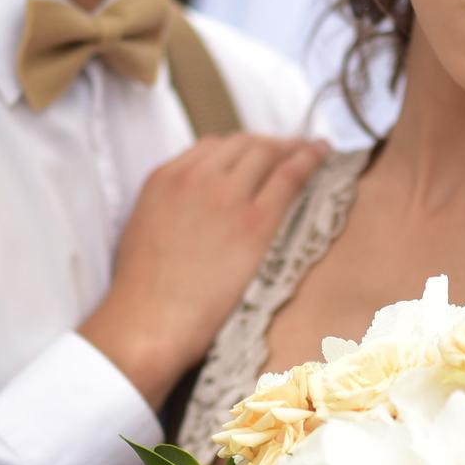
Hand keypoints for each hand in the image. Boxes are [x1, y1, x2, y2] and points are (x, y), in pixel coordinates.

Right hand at [83, 135, 327, 403]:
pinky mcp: (254, 223)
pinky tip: (322, 153)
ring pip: (267, 153)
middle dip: (269, 144)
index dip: (240, 149)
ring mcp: (226, 197)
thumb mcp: (145, 230)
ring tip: (311, 151)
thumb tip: (194, 208)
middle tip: (289, 151)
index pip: (211, 146)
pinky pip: (289, 177)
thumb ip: (171, 206)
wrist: (148, 321)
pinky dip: (309, 159)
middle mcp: (196, 178)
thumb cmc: (143, 291)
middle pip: (243, 144)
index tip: (255, 155)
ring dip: (292, 147)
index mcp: (165, 178)